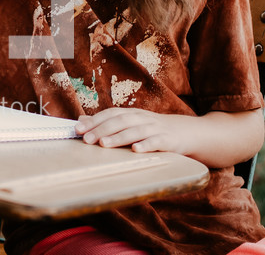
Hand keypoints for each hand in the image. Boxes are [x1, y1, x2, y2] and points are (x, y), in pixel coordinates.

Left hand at [75, 108, 194, 154]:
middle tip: (87, 139)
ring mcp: (155, 128)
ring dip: (119, 137)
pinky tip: (136, 150)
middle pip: (120, 121)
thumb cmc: (153, 130)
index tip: (78, 129)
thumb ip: (107, 122)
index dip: (94, 121)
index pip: (110, 114)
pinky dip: (146, 145)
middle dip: (102, 129)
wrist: (186, 132)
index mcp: (132, 114)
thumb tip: (81, 120)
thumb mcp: (131, 123)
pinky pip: (156, 141)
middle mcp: (141, 118)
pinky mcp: (168, 140)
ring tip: (104, 144)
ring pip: (135, 131)